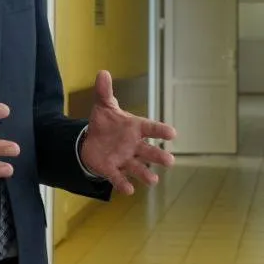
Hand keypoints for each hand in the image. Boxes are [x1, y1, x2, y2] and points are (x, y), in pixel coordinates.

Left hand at [78, 70, 176, 194]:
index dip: (161, 130)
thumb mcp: (103, 106)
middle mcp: (133, 145)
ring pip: (137, 167)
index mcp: (134, 128)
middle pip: (148, 151)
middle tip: (170, 161)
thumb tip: (102, 72)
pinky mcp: (111, 169)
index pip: (150, 128)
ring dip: (145, 174)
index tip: (173, 133)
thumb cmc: (105, 124)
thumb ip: (105, 91)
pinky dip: (123, 184)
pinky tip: (129, 190)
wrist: (91, 141)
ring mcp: (124, 159)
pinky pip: (118, 177)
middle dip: (158, 156)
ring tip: (153, 181)